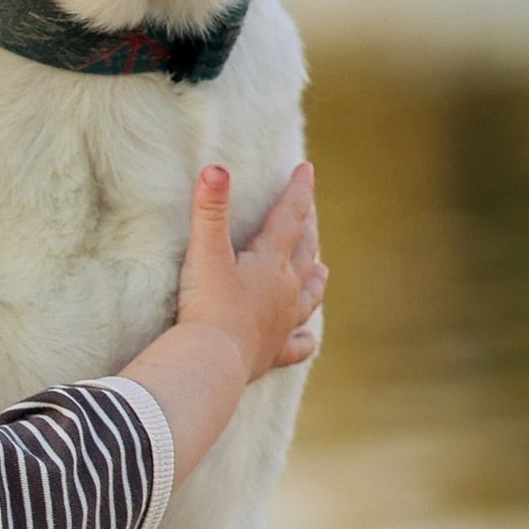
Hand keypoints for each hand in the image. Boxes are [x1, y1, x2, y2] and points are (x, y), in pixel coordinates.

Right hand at [172, 162, 326, 385]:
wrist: (212, 360)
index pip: (290, 216)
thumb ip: (210, 209)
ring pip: (308, 297)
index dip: (298, 190)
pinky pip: (295, 346)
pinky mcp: (273, 352)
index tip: (306, 169)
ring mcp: (282, 322)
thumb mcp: (205, 252)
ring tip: (323, 271)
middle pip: (304, 252)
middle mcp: (284, 290)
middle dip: (308, 229)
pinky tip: (309, 341)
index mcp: (270, 262)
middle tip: (311, 213)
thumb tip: (216, 168)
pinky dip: (303, 342)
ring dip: (315, 281)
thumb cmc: (208, 305)